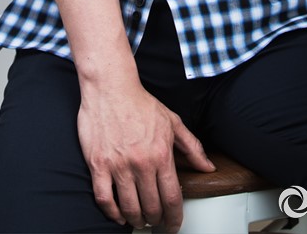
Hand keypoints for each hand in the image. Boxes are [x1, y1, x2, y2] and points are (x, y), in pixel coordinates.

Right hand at [77, 78, 214, 231]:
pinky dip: (112, 213)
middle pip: (151, 207)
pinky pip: (104, 199)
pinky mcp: (98, 165)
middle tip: (155, 220)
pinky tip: (118, 214)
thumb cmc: (140, 104)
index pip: (172, 198)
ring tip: (139, 219)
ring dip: (136, 219)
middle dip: (155, 219)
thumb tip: (208, 167)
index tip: (173, 225)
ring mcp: (118, 165)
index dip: (175, 218)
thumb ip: (192, 147)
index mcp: (161, 154)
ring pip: (129, 207)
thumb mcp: (172, 122)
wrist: (110, 88)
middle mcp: (141, 163)